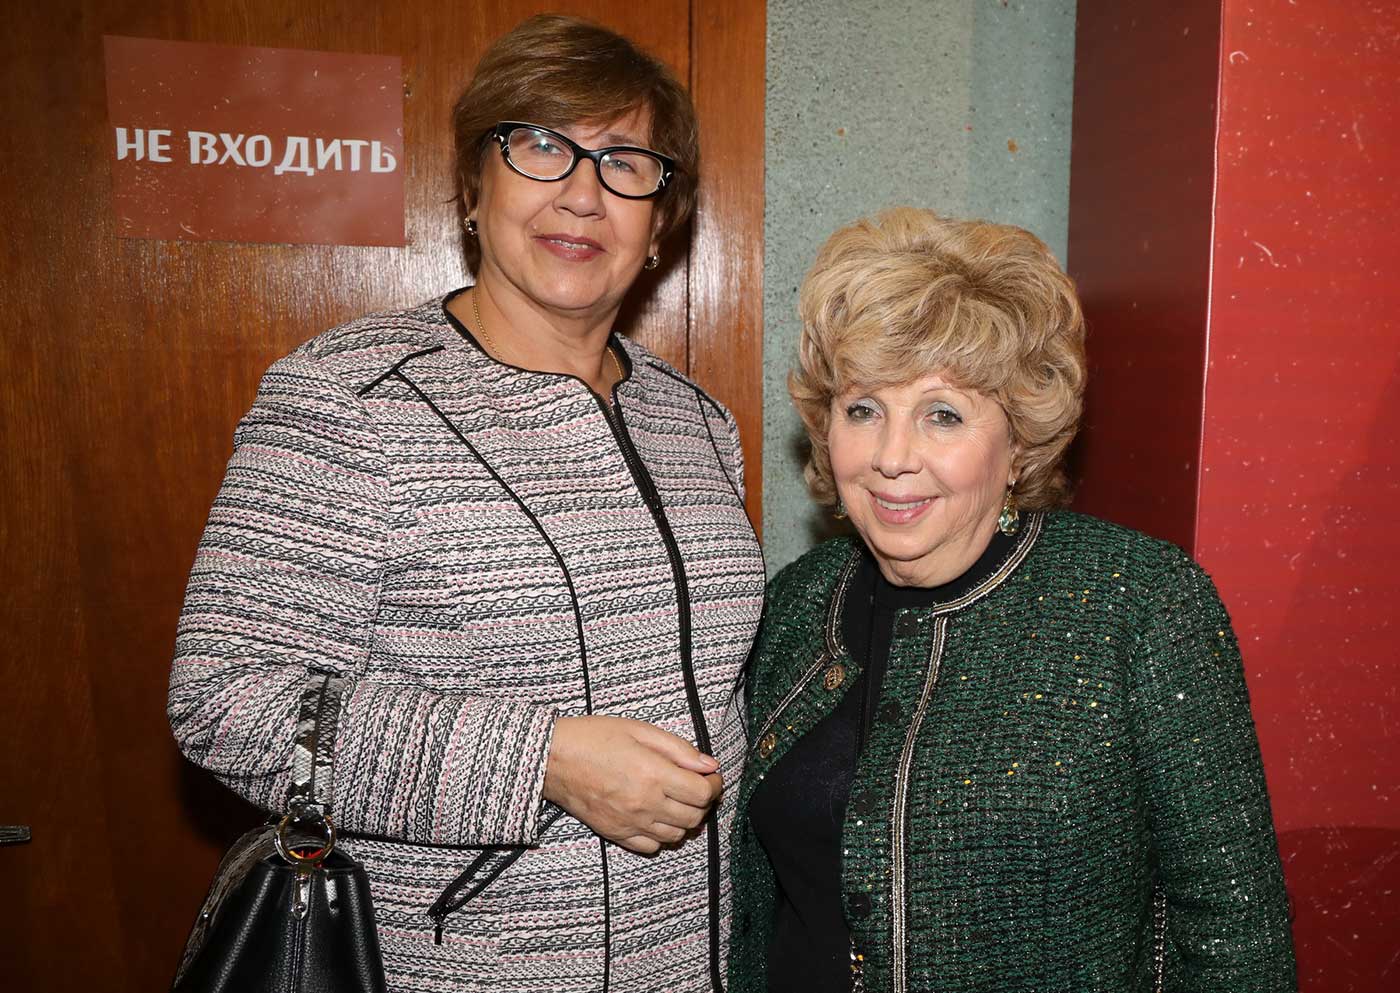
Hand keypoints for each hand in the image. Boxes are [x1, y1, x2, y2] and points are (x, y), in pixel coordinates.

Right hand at [543, 716, 723, 853]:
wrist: (553, 758)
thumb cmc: (595, 738)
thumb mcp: (640, 730)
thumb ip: (679, 750)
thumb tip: (709, 765)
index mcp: (654, 774)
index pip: (703, 793)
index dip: (714, 785)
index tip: (710, 777)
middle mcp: (645, 803)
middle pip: (694, 817)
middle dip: (702, 802)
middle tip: (695, 787)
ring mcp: (630, 822)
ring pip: (676, 835)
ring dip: (684, 820)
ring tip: (676, 801)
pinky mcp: (616, 834)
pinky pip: (651, 847)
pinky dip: (661, 836)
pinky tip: (656, 817)